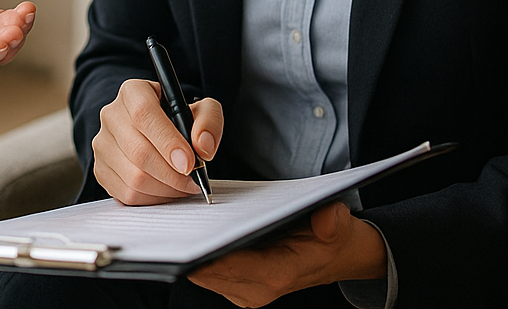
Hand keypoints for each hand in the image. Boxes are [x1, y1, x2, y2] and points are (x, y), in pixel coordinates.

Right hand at [92, 78, 222, 203]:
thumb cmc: (178, 120)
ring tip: (183, 186)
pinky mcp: (100, 169)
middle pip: (139, 151)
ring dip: (166, 189)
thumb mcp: (201, 110)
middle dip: (173, 174)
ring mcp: (102, 144)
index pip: (144, 115)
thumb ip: (209, 122)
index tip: (190, 163)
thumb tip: (203, 147)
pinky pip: (127, 194)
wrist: (157, 133)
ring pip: (134, 177)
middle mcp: (111, 115)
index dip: (168, 142)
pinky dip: (153, 199)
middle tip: (194, 181)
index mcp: (133, 92)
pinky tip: (167, 190)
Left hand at [188, 201, 386, 306]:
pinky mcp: (238, 287)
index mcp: (278, 274)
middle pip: (208, 272)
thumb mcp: (339, 223)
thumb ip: (333, 220)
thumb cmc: (331, 238)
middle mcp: (257, 290)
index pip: (230, 267)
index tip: (182, 236)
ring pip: (203, 274)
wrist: (337, 256)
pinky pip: (208, 272)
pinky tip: (190, 231)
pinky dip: (198, 254)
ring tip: (174, 223)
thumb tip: (328, 217)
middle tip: (168, 223)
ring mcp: (246, 292)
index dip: (203, 254)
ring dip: (190, 252)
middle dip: (188, 249)